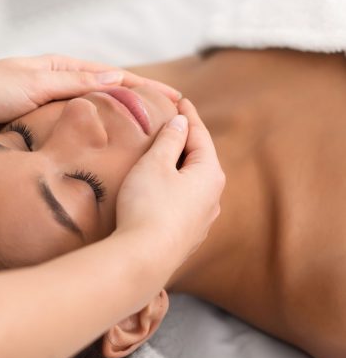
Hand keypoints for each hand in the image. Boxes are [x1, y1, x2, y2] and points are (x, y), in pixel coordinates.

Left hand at [0, 54, 180, 149]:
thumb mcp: (35, 81)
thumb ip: (75, 83)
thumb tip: (117, 79)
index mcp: (61, 69)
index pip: (113, 77)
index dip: (144, 87)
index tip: (172, 98)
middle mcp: (61, 90)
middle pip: (108, 99)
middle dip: (138, 108)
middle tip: (168, 123)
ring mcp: (53, 113)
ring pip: (93, 122)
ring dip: (118, 130)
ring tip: (146, 144)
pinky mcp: (42, 134)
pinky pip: (73, 139)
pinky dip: (91, 145)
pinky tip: (107, 158)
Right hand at [114, 98, 224, 268]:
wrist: (144, 258)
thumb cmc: (148, 205)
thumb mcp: (155, 164)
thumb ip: (170, 140)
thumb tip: (181, 123)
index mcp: (209, 174)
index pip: (200, 135)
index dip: (189, 115)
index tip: (181, 99)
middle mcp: (213, 197)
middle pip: (200, 159)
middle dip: (186, 141)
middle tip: (173, 124)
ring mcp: (203, 220)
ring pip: (193, 183)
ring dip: (181, 167)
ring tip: (168, 157)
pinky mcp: (189, 236)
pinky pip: (185, 203)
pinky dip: (176, 189)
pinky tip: (165, 191)